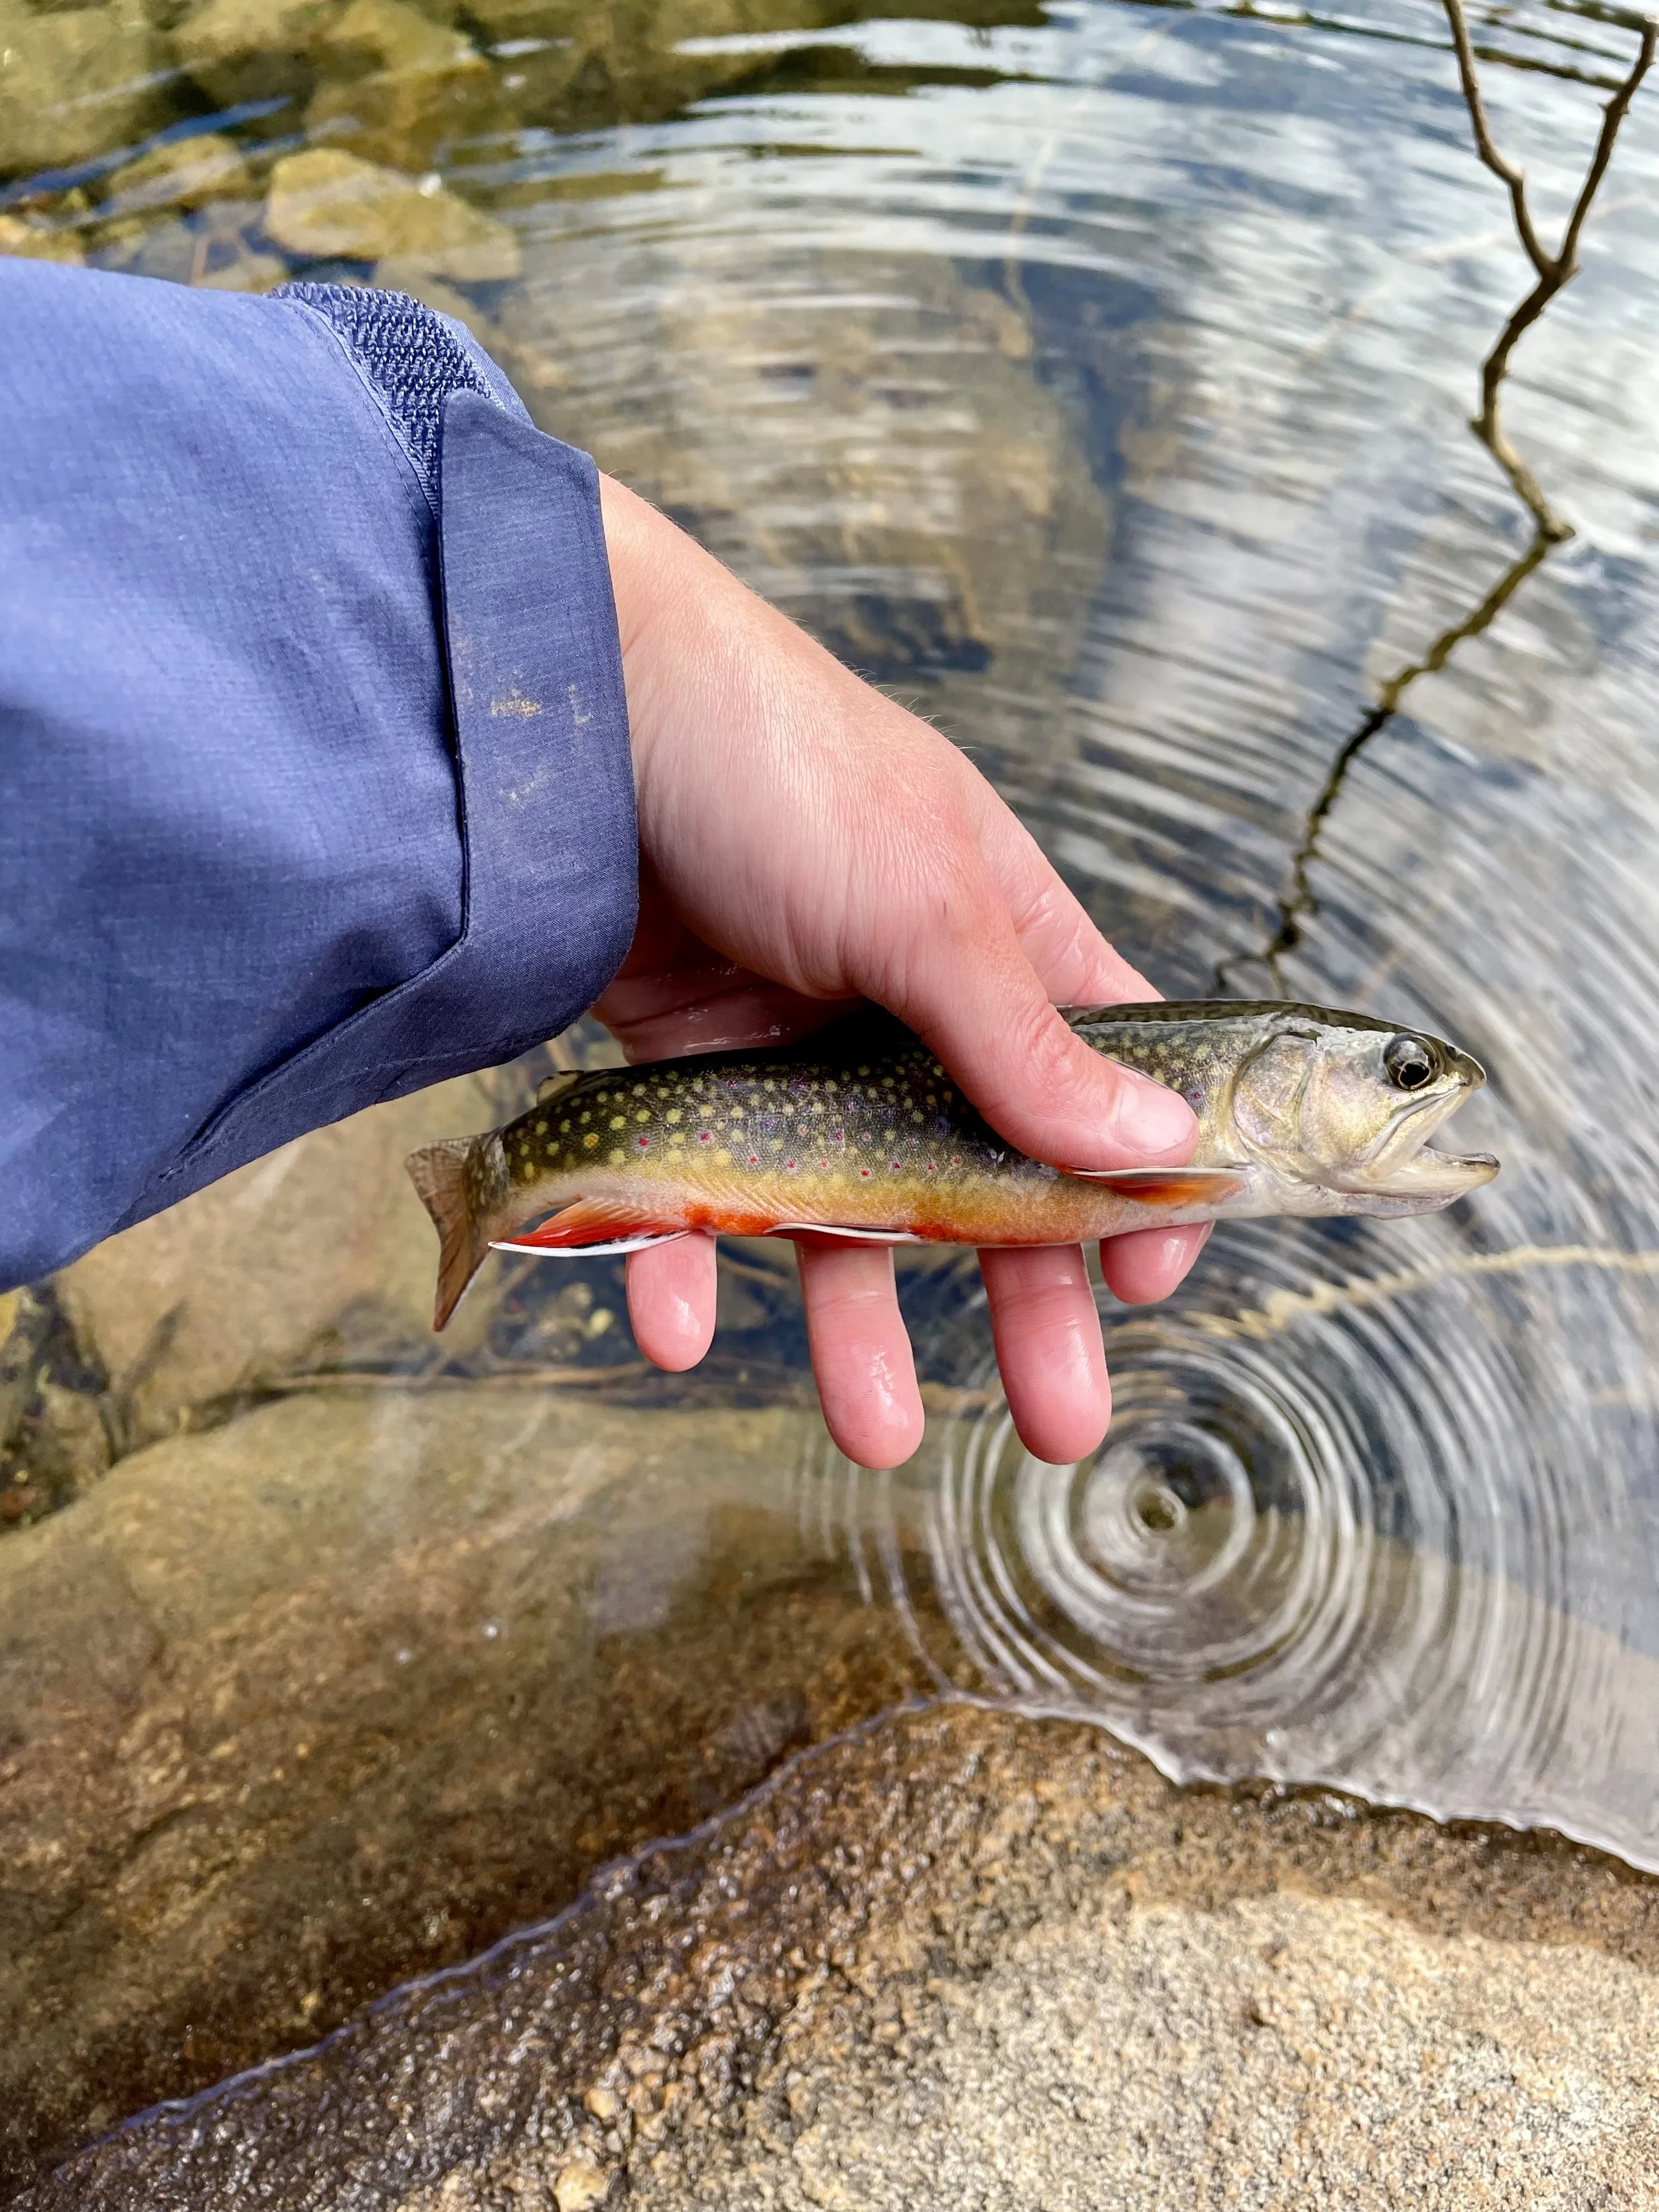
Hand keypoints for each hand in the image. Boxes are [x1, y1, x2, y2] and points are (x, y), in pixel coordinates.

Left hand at [592, 476, 1206, 1469]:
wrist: (566, 708)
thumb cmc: (779, 767)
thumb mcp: (923, 908)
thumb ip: (1025, 1043)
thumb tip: (1160, 1146)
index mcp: (1003, 945)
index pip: (1110, 1078)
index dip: (1141, 1181)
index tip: (1151, 1279)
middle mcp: (907, 1006)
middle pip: (985, 1180)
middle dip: (1022, 1303)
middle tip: (1059, 1427)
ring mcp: (793, 1042)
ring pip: (842, 1209)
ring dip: (858, 1324)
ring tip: (875, 1436)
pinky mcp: (682, 1062)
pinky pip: (695, 1187)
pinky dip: (684, 1260)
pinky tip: (674, 1326)